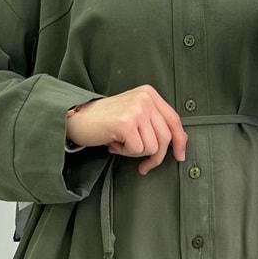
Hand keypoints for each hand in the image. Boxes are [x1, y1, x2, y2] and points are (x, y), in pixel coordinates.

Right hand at [66, 86, 188, 174]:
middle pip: (166, 137)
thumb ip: (156, 123)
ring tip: (121, 143)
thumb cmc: (105, 120)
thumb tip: (179, 141)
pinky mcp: (126, 123)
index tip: (180, 156)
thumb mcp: (135, 114)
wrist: (77, 118)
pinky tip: (114, 143)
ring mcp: (136, 109)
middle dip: (156, 156)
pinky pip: (137, 150)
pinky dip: (125, 152)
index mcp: (149, 94)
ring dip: (135, 152)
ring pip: (152, 147)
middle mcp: (145, 99)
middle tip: (144, 165)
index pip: (174, 120)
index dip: (180, 141)